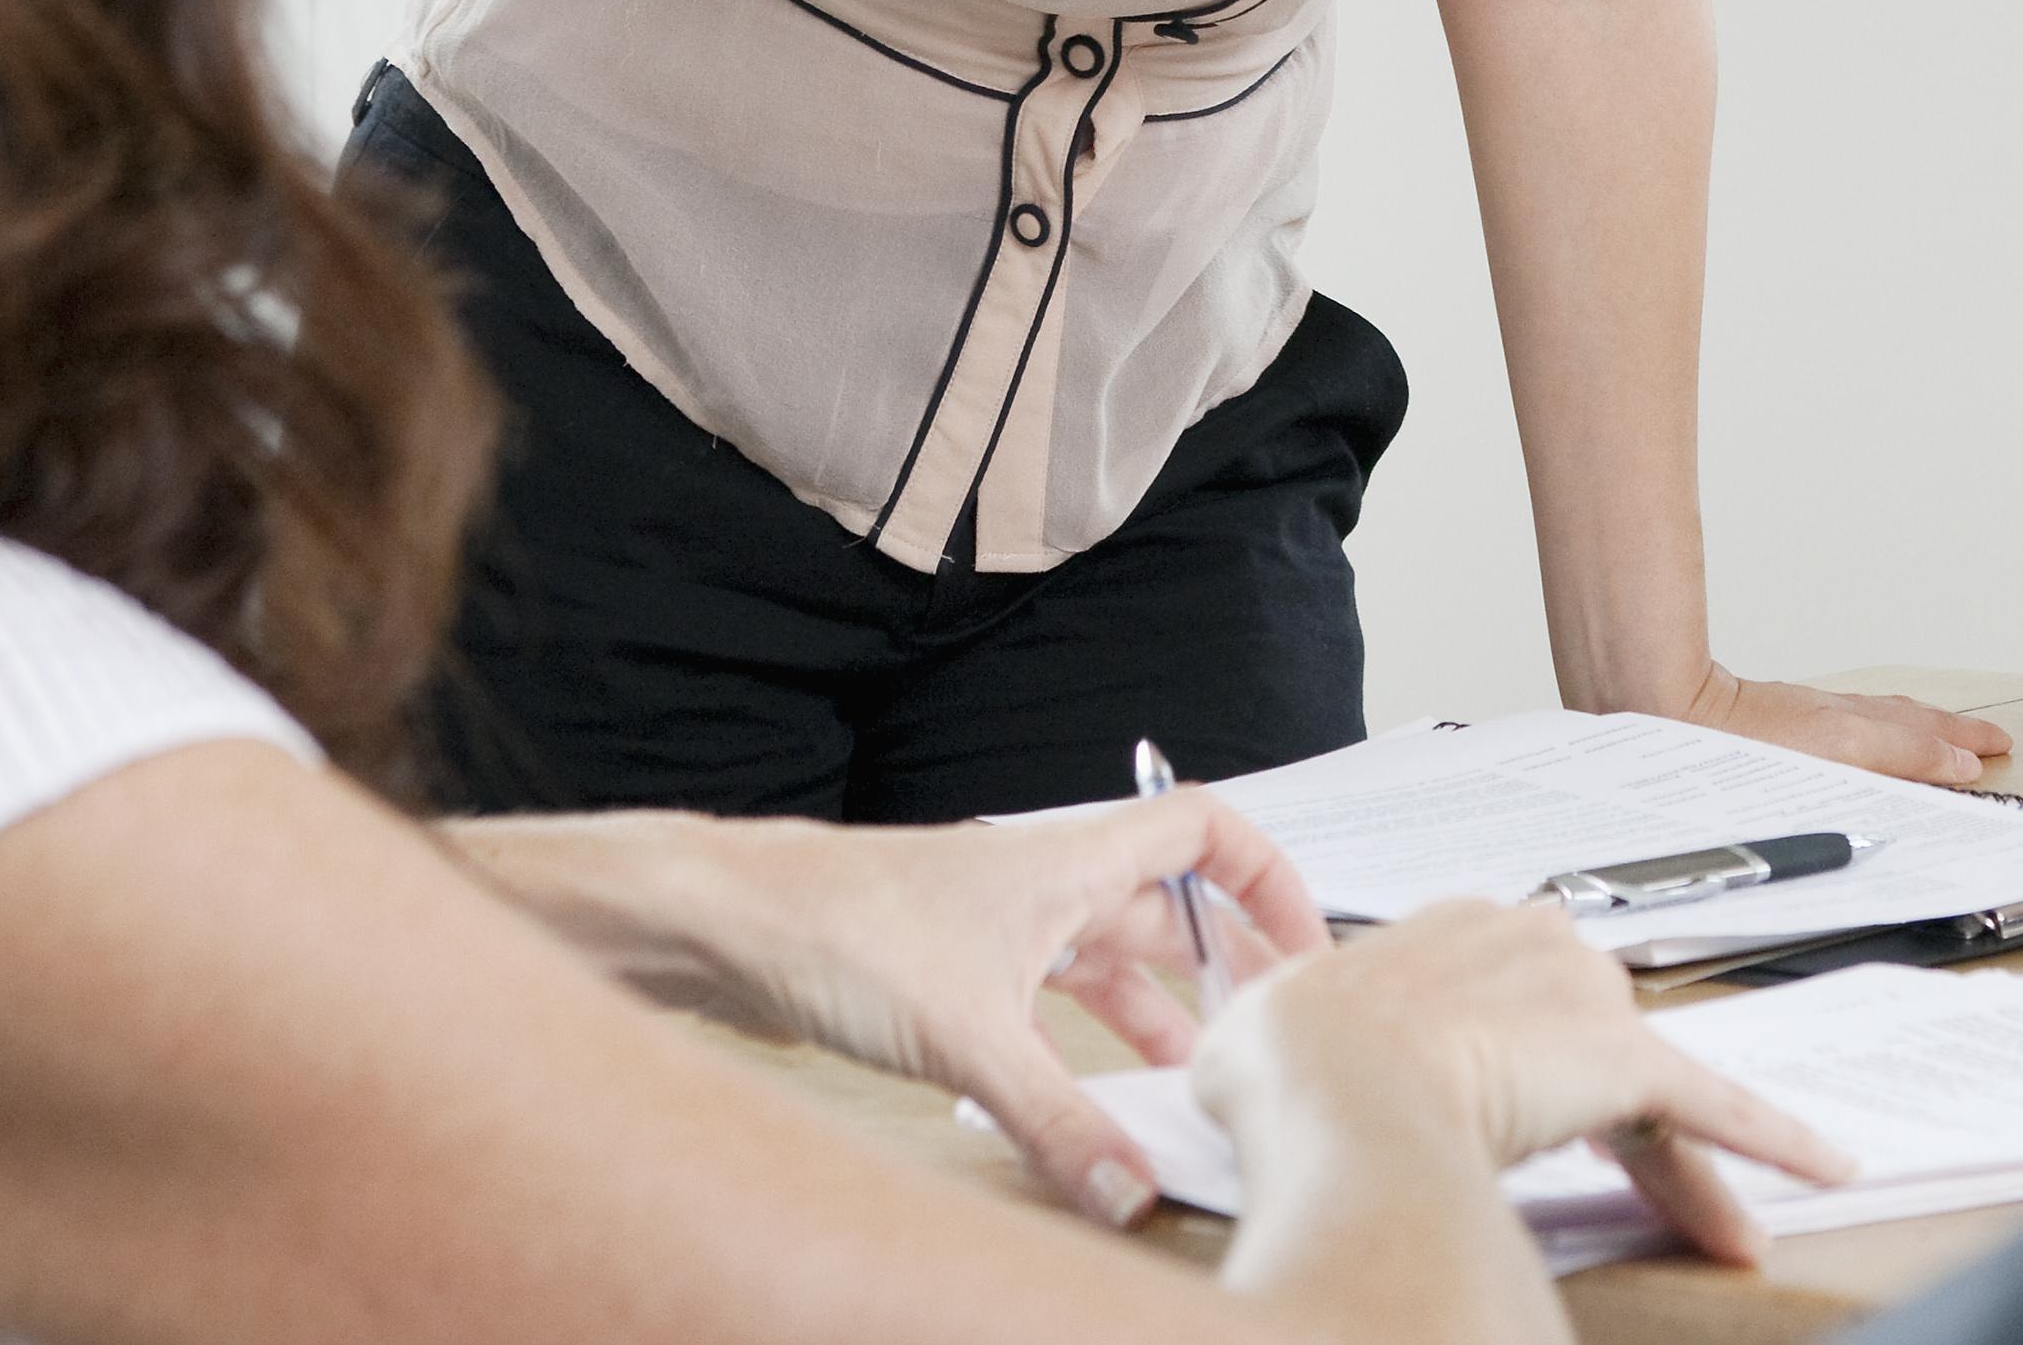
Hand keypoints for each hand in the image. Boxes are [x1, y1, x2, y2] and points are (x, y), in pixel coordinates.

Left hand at [444, 796, 1325, 1226]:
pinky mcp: (948, 970)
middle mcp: (1040, 883)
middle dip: (1220, 966)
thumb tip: (1128, 1192)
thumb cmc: (833, 927)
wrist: (719, 923)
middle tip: (1262, 1029)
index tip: (1304, 944)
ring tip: (1191, 1074)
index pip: (1204, 830)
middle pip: (1163, 908)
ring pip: (1103, 959)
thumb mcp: (967, 1037)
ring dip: (1152, 1009)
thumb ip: (1055, 1120)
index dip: (1266, 878)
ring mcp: (993, 924)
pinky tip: (1080, 1095)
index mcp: (1067, 863)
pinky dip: (1079, 1040)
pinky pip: (1045, 999)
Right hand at [1198, 898, 1854, 1264]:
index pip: (1506, 1001)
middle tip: (1610, 1189)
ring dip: (1675, 1165)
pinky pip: (1717, 1105)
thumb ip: (1295, 1036)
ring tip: (1709, 1230)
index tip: (1504, 1102)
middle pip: (1584, 1041)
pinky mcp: (1628, 1057)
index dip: (1512, 1066)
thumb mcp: (1264, 1031)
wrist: (1329, 1080)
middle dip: (1595, 1117)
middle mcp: (1523, 941)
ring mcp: (1580, 996)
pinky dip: (1772, 1139)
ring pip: (1649, 1089)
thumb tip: (1266, 1062)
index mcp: (1440, 930)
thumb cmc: (1293, 1063)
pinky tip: (1824, 1166)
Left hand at [1659, 662, 2013, 787]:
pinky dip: (1878, 721)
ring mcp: (1804, 717)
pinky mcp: (1778, 716)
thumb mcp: (1830, 753)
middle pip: (1904, 723)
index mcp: (1847, 733)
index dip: (1953, 755)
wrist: (1664, 706)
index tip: (1987, 764)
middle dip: (1951, 733)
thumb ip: (1895, 759)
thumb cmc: (1730, 744)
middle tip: (1993, 740)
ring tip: (1947, 731)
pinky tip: (1869, 729)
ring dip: (1918, 724)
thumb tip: (1954, 767)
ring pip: (1876, 716)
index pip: (1915, 745)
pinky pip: (1847, 713)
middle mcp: (1830, 720)